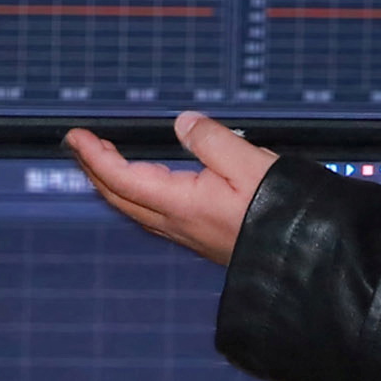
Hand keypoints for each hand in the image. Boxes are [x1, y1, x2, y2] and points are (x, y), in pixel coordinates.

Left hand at [64, 112, 278, 268]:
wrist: (304, 257)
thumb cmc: (283, 212)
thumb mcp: (249, 163)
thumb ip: (212, 139)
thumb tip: (184, 123)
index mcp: (181, 204)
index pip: (120, 178)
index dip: (93, 155)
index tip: (76, 135)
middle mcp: (177, 224)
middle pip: (118, 196)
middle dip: (93, 168)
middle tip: (80, 143)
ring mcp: (187, 234)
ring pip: (133, 208)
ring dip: (111, 182)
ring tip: (102, 158)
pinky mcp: (201, 237)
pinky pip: (151, 214)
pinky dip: (133, 192)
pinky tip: (143, 184)